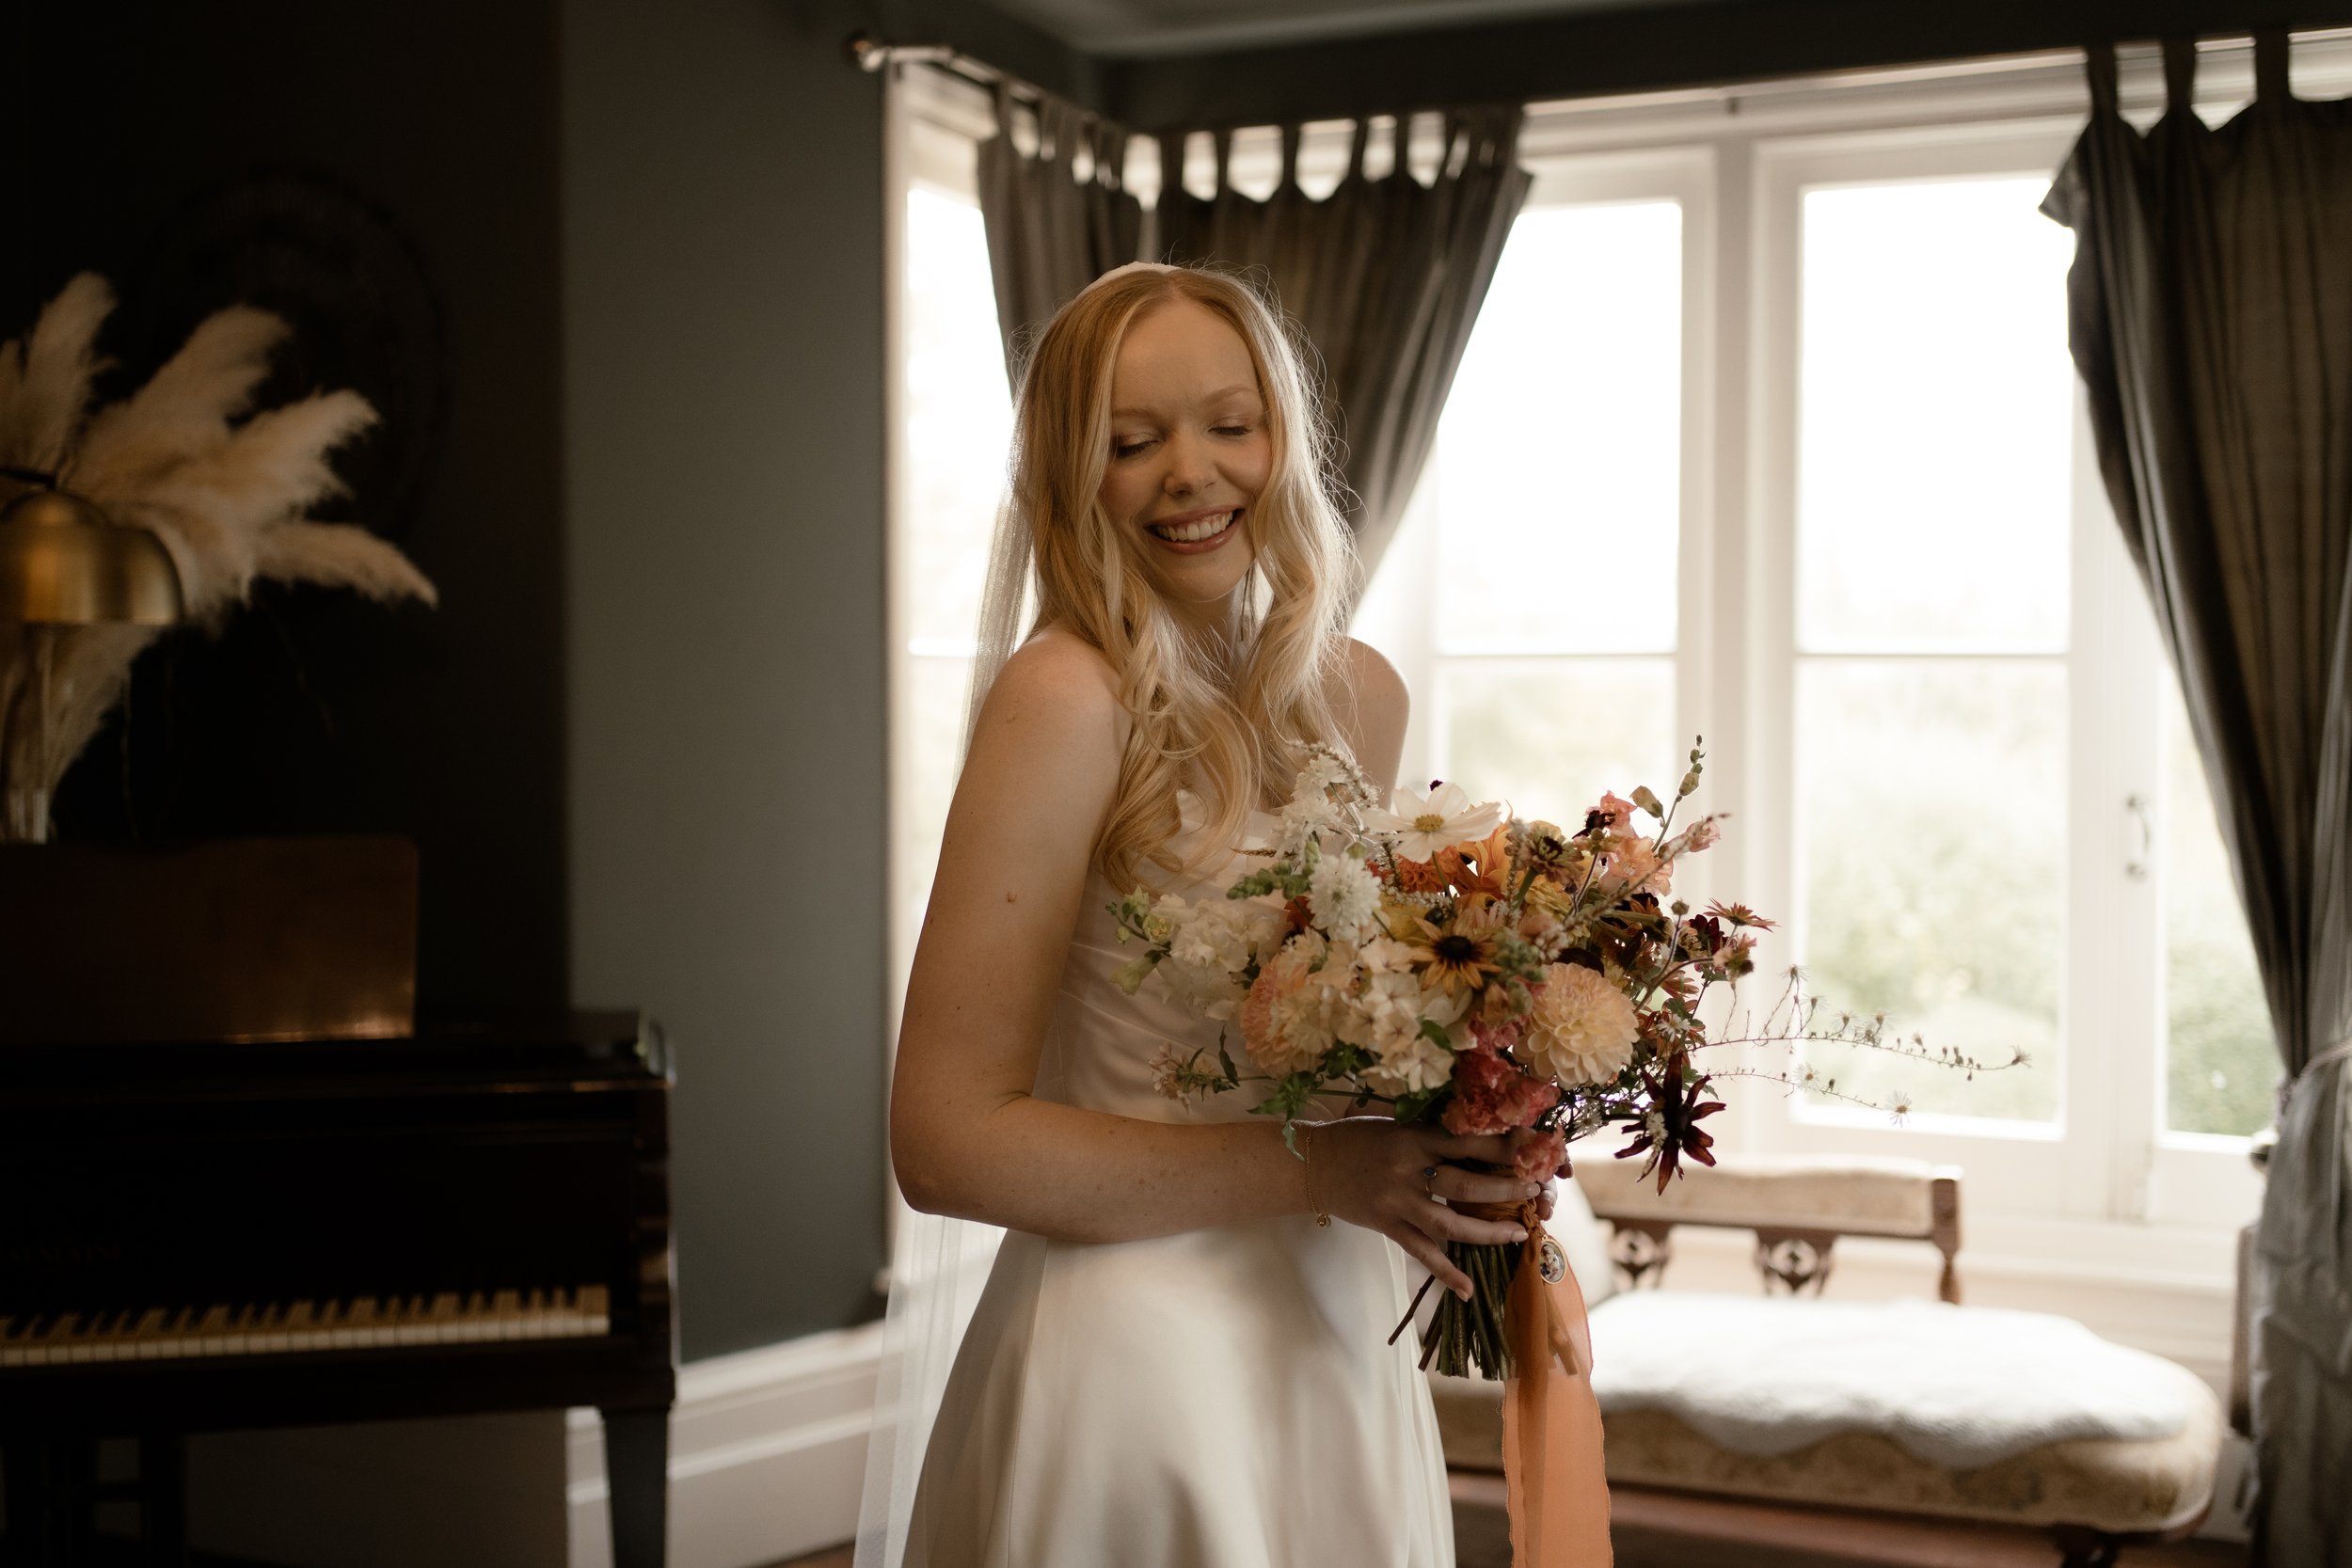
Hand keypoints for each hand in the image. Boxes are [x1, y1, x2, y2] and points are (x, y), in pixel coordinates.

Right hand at [1304, 1118, 1547, 1300]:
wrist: (1312, 1164)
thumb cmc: (1357, 1137)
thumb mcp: (1395, 1123)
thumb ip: (1431, 1132)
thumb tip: (1479, 1133)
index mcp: (1413, 1137)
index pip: (1466, 1141)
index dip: (1502, 1147)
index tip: (1532, 1149)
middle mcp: (1407, 1169)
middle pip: (1465, 1185)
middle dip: (1505, 1190)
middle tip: (1534, 1192)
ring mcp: (1397, 1202)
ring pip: (1449, 1223)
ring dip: (1488, 1231)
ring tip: (1518, 1234)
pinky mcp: (1387, 1226)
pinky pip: (1421, 1253)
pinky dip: (1445, 1273)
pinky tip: (1468, 1290)